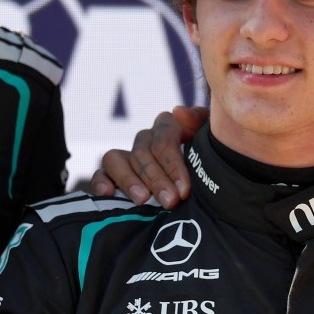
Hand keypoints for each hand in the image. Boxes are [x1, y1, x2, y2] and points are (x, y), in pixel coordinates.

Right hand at [89, 104, 206, 208]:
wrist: (210, 193)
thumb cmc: (212, 167)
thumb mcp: (213, 144)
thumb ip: (200, 122)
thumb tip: (178, 111)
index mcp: (169, 128)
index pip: (164, 138)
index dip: (173, 164)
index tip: (184, 190)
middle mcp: (146, 140)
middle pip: (142, 152)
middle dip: (156, 179)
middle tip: (170, 202)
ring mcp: (127, 157)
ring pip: (116, 159)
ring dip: (129, 180)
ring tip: (143, 201)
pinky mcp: (111, 176)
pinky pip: (100, 173)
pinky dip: (101, 182)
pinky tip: (109, 194)